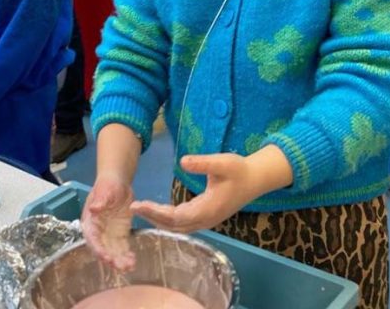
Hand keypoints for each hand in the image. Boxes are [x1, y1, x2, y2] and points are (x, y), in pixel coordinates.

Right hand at [81, 175, 135, 270]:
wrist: (118, 182)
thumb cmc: (108, 185)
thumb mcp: (104, 191)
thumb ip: (100, 201)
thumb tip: (93, 209)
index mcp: (91, 221)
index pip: (92, 238)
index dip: (98, 249)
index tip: (106, 258)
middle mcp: (99, 231)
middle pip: (103, 248)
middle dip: (111, 259)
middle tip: (120, 266)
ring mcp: (110, 234)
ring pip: (113, 251)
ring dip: (120, 260)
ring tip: (129, 266)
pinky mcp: (120, 234)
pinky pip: (123, 247)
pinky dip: (127, 255)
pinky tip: (133, 260)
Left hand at [130, 147, 291, 232]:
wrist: (255, 179)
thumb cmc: (239, 170)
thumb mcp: (222, 162)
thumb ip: (203, 163)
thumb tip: (183, 161)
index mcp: (208, 209)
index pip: (175, 216)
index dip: (156, 213)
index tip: (138, 205)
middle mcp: (206, 219)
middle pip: (174, 225)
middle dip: (153, 217)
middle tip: (133, 207)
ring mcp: (207, 220)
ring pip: (178, 227)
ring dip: (159, 220)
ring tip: (141, 209)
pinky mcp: (206, 216)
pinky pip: (183, 223)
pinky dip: (168, 219)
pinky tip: (157, 211)